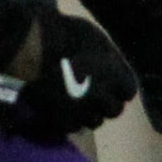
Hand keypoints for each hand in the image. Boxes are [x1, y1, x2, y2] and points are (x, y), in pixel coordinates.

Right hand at [0, 7, 137, 136]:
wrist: (32, 49)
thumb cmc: (65, 35)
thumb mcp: (96, 39)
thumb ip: (110, 59)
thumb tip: (113, 67)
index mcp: (115, 78)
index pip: (129, 92)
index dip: (120, 87)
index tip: (112, 83)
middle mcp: (102, 98)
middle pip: (114, 110)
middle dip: (107, 103)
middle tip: (95, 93)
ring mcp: (81, 112)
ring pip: (95, 121)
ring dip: (90, 112)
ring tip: (78, 101)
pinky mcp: (60, 122)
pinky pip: (73, 126)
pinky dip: (71, 119)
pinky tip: (64, 107)